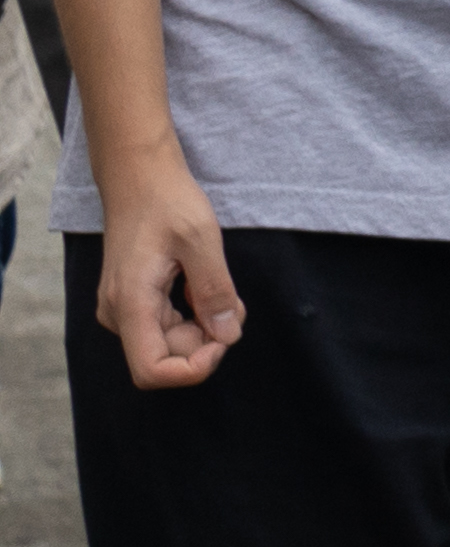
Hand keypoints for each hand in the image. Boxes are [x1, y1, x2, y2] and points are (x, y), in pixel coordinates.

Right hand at [87, 147, 241, 389]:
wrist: (138, 175)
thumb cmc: (167, 200)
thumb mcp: (202, 241)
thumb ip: (215, 291)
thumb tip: (228, 335)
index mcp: (129, 304)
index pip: (152, 371)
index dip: (193, 368)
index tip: (224, 336)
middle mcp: (119, 314)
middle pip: (166, 358)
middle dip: (207, 341)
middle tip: (233, 304)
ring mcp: (123, 308)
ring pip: (169, 342)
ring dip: (204, 327)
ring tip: (220, 289)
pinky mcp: (133, 300)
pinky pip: (166, 324)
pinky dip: (194, 314)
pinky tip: (204, 285)